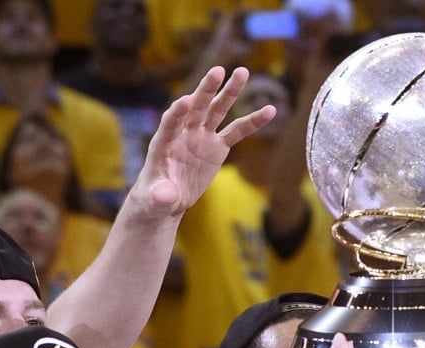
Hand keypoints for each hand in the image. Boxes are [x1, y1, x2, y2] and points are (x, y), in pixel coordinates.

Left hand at [129, 66, 275, 218]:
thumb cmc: (155, 196)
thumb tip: (165, 196)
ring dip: (229, 92)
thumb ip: (159, 195)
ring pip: (216, 111)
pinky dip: (253, 122)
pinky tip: (270, 110)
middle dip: (205, 91)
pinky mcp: (217, 146)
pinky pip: (237, 131)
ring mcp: (201, 136)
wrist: (167, 198)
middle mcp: (183, 133)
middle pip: (195, 108)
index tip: (185, 101)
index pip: (169, 123)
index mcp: (163, 143)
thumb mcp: (154, 200)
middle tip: (217, 71)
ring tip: (242, 72)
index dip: (176, 113)